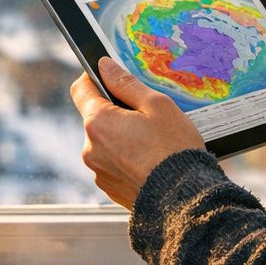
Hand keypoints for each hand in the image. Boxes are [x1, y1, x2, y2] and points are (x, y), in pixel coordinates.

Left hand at [69, 58, 208, 208]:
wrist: (184, 198)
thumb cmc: (173, 149)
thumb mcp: (157, 105)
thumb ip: (126, 83)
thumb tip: (104, 66)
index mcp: (98, 122)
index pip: (81, 89)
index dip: (95, 79)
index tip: (111, 79)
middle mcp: (90, 148)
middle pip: (97, 118)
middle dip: (117, 113)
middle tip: (148, 118)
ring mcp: (98, 171)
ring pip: (106, 142)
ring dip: (122, 138)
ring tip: (153, 144)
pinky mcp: (109, 188)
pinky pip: (113, 164)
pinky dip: (127, 159)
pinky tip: (150, 162)